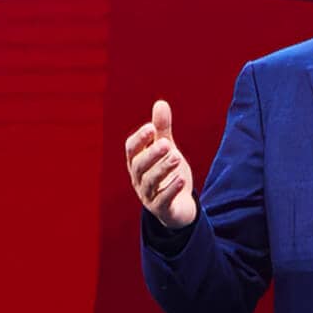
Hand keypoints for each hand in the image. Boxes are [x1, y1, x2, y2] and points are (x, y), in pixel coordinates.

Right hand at [125, 99, 197, 228]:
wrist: (179, 207)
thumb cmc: (168, 174)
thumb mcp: (166, 150)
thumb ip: (162, 129)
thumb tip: (160, 103)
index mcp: (137, 163)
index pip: (131, 150)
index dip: (139, 139)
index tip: (151, 128)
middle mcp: (139, 179)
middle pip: (140, 166)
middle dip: (152, 154)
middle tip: (167, 143)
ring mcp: (148, 196)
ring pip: (151, 182)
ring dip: (163, 168)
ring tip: (177, 157)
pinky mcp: (162, 209)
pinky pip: (163, 201)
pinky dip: (171, 190)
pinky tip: (181, 180)